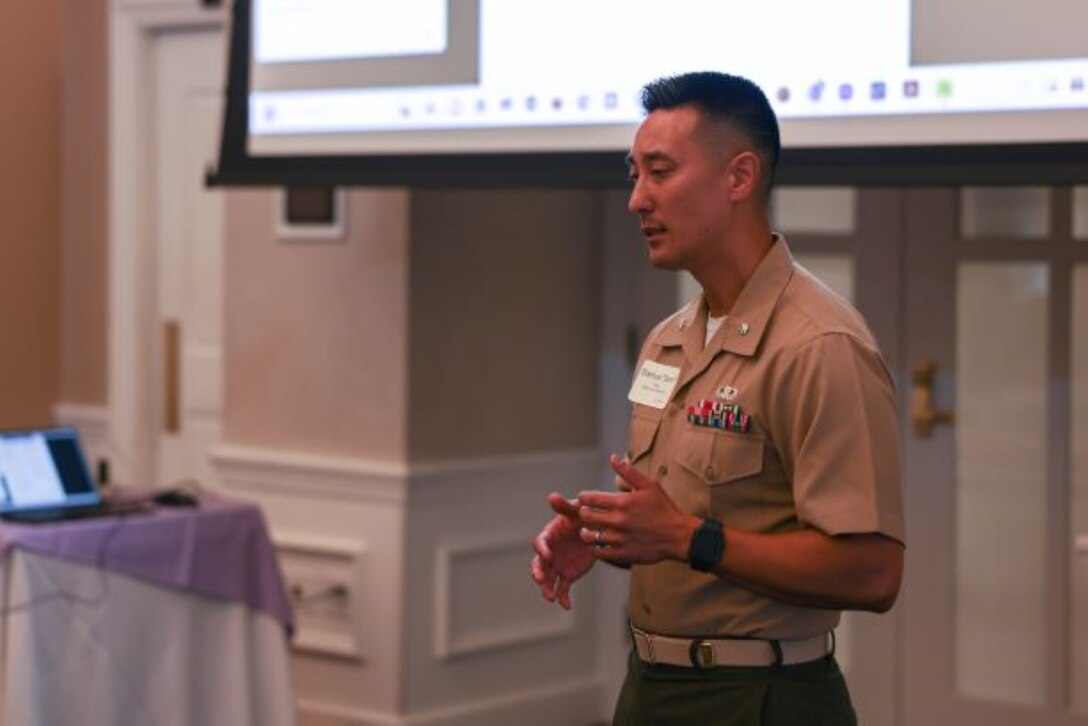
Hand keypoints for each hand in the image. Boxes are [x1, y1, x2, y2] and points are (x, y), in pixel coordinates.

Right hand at [530, 493, 596, 608]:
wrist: (594, 529)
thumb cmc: (582, 516)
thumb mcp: (576, 511)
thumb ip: (564, 506)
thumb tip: (552, 496)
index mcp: (549, 536)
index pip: (540, 543)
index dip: (542, 549)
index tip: (548, 555)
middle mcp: (549, 552)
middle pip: (538, 565)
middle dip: (537, 573)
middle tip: (539, 579)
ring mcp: (557, 565)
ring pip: (548, 579)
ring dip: (547, 588)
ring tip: (551, 597)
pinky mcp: (568, 575)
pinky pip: (563, 589)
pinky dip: (563, 598)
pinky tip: (566, 606)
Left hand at [576, 455, 698, 564]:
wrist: (678, 535)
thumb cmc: (664, 508)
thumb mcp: (649, 485)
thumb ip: (628, 471)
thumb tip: (613, 458)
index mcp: (622, 502)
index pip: (589, 498)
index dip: (582, 498)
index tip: (584, 499)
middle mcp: (618, 520)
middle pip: (586, 516)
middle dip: (583, 513)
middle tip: (585, 513)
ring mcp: (620, 538)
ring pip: (590, 536)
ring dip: (586, 532)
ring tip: (588, 530)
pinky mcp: (623, 553)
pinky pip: (600, 552)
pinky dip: (594, 548)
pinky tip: (597, 543)